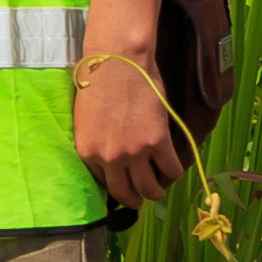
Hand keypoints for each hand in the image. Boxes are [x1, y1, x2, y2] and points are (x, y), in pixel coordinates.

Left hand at [75, 46, 186, 207]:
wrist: (117, 60)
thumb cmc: (98, 81)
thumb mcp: (86, 119)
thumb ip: (97, 140)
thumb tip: (108, 151)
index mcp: (86, 152)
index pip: (101, 182)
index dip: (113, 185)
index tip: (121, 186)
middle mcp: (109, 158)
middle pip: (124, 193)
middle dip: (133, 200)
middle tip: (139, 200)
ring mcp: (134, 152)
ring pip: (149, 188)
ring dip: (155, 193)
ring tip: (158, 191)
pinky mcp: (157, 142)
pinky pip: (171, 168)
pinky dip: (175, 172)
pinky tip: (174, 170)